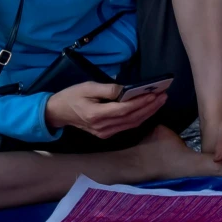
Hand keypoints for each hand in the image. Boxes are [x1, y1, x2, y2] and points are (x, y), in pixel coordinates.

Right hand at [44, 79, 164, 138]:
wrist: (57, 112)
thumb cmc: (72, 96)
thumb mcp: (87, 87)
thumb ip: (107, 88)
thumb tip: (126, 89)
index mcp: (96, 115)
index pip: (124, 109)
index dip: (141, 102)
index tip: (154, 93)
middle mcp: (102, 127)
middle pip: (132, 118)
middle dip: (150, 107)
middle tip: (163, 95)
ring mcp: (104, 133)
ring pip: (132, 124)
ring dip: (148, 113)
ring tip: (160, 101)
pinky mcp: (106, 134)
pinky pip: (127, 126)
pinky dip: (139, 117)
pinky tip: (148, 109)